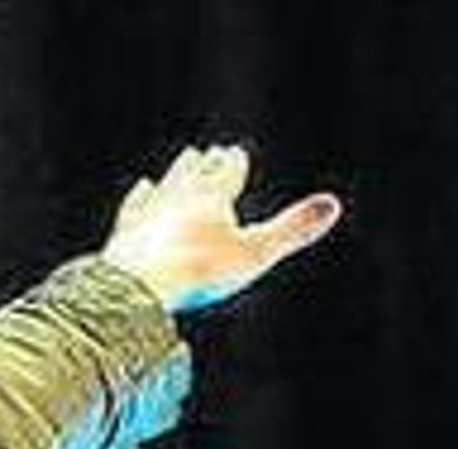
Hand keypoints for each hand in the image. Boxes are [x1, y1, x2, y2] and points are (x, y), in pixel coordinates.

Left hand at [101, 144, 341, 312]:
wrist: (137, 287)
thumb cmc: (199, 271)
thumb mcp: (255, 253)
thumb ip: (292, 229)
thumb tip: (333, 205)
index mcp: (210, 197)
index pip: (225, 173)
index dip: (232, 163)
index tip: (233, 152)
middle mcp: (177, 197)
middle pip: (193, 174)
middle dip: (203, 164)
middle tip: (207, 153)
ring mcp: (148, 214)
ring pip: (165, 185)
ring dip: (176, 173)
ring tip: (182, 163)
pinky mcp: (124, 232)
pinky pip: (135, 207)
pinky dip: (142, 196)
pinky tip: (142, 189)